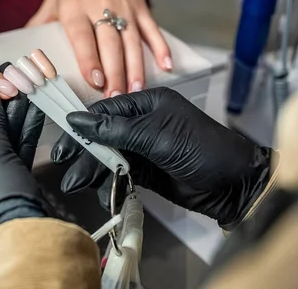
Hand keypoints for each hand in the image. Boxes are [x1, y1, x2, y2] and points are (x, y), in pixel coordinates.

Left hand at [27, 0, 171, 97]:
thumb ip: (40, 25)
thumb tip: (23, 53)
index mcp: (74, 6)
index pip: (82, 36)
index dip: (90, 59)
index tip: (95, 80)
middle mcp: (100, 5)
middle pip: (110, 43)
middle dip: (115, 72)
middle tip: (115, 97)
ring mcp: (124, 5)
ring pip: (132, 40)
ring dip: (136, 67)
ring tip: (136, 90)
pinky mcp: (140, 5)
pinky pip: (152, 28)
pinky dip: (161, 47)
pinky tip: (167, 65)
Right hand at [52, 88, 272, 227]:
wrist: (233, 185)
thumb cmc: (200, 149)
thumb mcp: (157, 136)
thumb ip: (115, 130)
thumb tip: (77, 119)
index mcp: (147, 103)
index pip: (105, 111)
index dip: (82, 125)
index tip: (63, 140)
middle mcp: (142, 123)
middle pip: (103, 135)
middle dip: (84, 152)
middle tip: (63, 166)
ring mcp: (143, 148)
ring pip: (108, 157)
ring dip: (93, 170)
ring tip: (76, 184)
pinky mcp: (145, 171)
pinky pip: (119, 174)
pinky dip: (109, 184)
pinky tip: (103, 194)